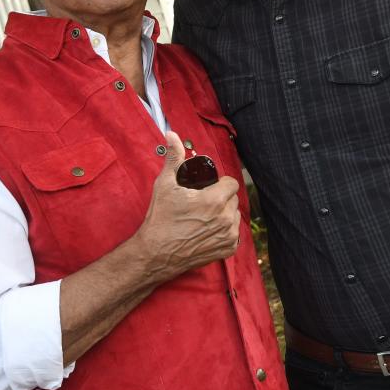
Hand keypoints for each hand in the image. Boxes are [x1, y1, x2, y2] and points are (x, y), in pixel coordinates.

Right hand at [132, 131, 239, 281]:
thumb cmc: (160, 219)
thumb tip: (172, 135)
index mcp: (215, 200)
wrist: (155, 253)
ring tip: (205, 216)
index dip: (220, 183)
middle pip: (233, 199)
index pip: (231, 183)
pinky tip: (208, 230)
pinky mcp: (227, 250)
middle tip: (203, 201)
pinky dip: (224, 231)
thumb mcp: (165, 185)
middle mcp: (226, 219)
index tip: (209, 187)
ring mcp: (228, 236)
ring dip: (224, 214)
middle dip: (221, 197)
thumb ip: (173, 158)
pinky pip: (234, 234)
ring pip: (234, 216)